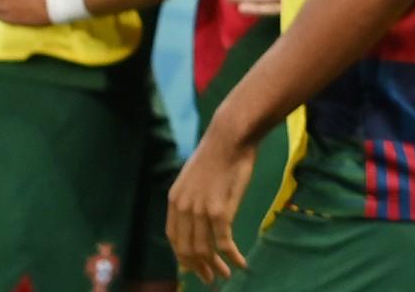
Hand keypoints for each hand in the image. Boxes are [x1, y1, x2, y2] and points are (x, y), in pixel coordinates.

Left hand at [167, 126, 255, 282]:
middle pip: (187, 248)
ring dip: (216, 266)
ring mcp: (200, 210)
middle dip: (198, 267)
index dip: (183, 256)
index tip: (194, 266)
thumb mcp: (196, 175)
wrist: (230, 136)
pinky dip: (232, 256)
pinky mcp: (220, 210)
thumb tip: (199, 211)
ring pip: (205, 249)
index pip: (174, 238)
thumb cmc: (219, 151)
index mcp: (174, 200)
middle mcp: (183, 208)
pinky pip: (224, 242)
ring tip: (226, 275)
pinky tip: (240, 262)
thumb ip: (193, 196)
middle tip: (210, 278)